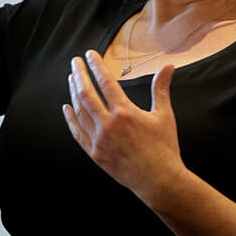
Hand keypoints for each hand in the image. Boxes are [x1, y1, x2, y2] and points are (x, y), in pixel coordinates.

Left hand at [62, 53, 185, 203]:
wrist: (159, 180)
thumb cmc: (164, 148)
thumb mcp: (164, 115)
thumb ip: (161, 88)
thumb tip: (168, 66)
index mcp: (125, 112)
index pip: (105, 82)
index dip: (96, 65)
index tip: (90, 54)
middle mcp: (108, 124)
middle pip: (86, 93)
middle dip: (79, 74)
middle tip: (75, 62)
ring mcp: (99, 140)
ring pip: (80, 111)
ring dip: (73, 92)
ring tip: (71, 78)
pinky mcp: (95, 154)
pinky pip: (78, 133)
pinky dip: (71, 119)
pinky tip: (67, 108)